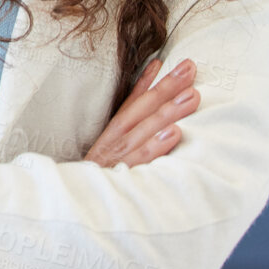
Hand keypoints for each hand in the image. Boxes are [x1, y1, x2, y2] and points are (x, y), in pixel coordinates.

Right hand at [84, 57, 198, 166]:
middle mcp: (116, 139)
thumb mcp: (110, 150)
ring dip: (169, 110)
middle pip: (144, 108)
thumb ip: (129, 130)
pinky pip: (143, 159)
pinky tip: (174, 133)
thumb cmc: (99, 177)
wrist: (76, 206)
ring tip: (192, 96)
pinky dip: (157, 145)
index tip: (167, 61)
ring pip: (147, 128)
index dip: (150, 80)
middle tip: (190, 68)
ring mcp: (120, 156)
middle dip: (168, 86)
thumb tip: (154, 114)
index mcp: (113, 132)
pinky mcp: (125, 176)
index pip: (133, 101)